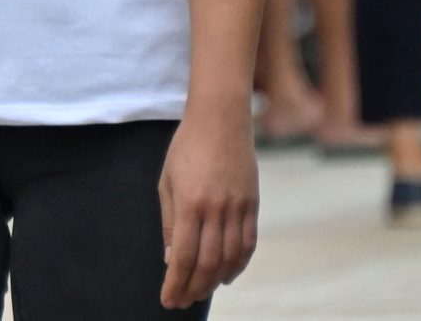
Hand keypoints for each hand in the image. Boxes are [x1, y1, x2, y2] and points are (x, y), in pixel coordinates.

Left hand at [158, 108, 258, 308]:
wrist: (220, 120)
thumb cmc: (186, 148)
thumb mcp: (167, 181)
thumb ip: (169, 222)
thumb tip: (169, 258)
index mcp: (189, 204)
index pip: (182, 256)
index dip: (175, 282)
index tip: (168, 299)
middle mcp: (216, 210)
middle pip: (207, 263)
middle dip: (193, 288)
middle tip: (182, 301)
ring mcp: (238, 208)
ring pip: (230, 258)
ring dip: (214, 280)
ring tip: (200, 292)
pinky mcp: (253, 205)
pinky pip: (248, 244)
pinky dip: (237, 264)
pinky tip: (225, 275)